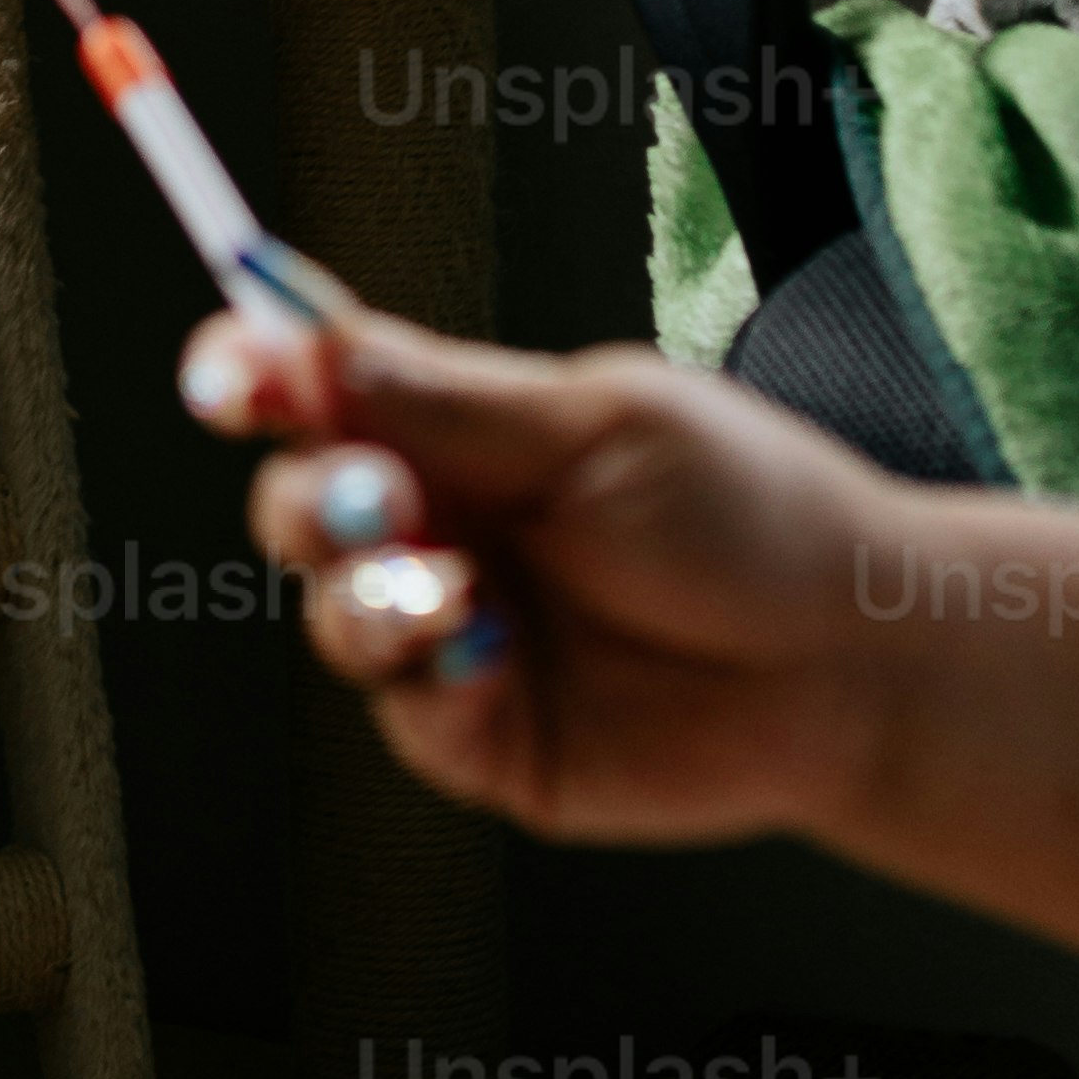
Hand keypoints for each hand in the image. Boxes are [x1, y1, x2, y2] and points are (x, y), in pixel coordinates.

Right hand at [185, 299, 918, 851]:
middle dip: (308, 493)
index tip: (231, 375)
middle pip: (296, 498)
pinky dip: (426, 670)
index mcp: (457, 429)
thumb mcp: (603, 424)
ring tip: (447, 589)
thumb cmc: (749, 512)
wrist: (847, 656)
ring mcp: (451, 633)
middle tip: (375, 495)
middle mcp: (440, 525)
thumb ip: (449, 400)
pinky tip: (490, 648)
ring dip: (364, 589)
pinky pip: (397, 704)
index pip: (316, 388)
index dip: (252, 372)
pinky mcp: (476, 732)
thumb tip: (313, 345)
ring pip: (330, 607)